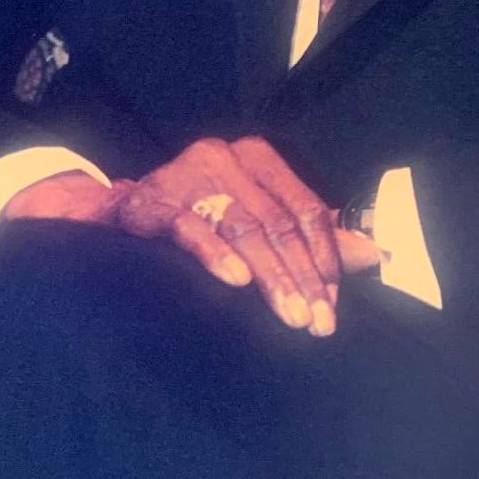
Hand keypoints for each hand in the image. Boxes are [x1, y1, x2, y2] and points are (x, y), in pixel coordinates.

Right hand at [1, 141, 380, 334]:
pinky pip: (188, 227)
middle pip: (277, 222)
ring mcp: (184, 175)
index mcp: (254, 157)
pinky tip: (237, 284)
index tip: (335, 302)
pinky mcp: (148, 202)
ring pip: (242, 228)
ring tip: (292, 317)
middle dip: (302, 277)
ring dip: (271, 277)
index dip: (324, 256)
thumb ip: (306, 237)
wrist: (105, 220)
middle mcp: (223, 156)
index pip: (302, 208)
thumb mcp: (251, 226)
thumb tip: (373, 253)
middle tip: (318, 323)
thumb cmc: (190, 224)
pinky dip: (214, 255)